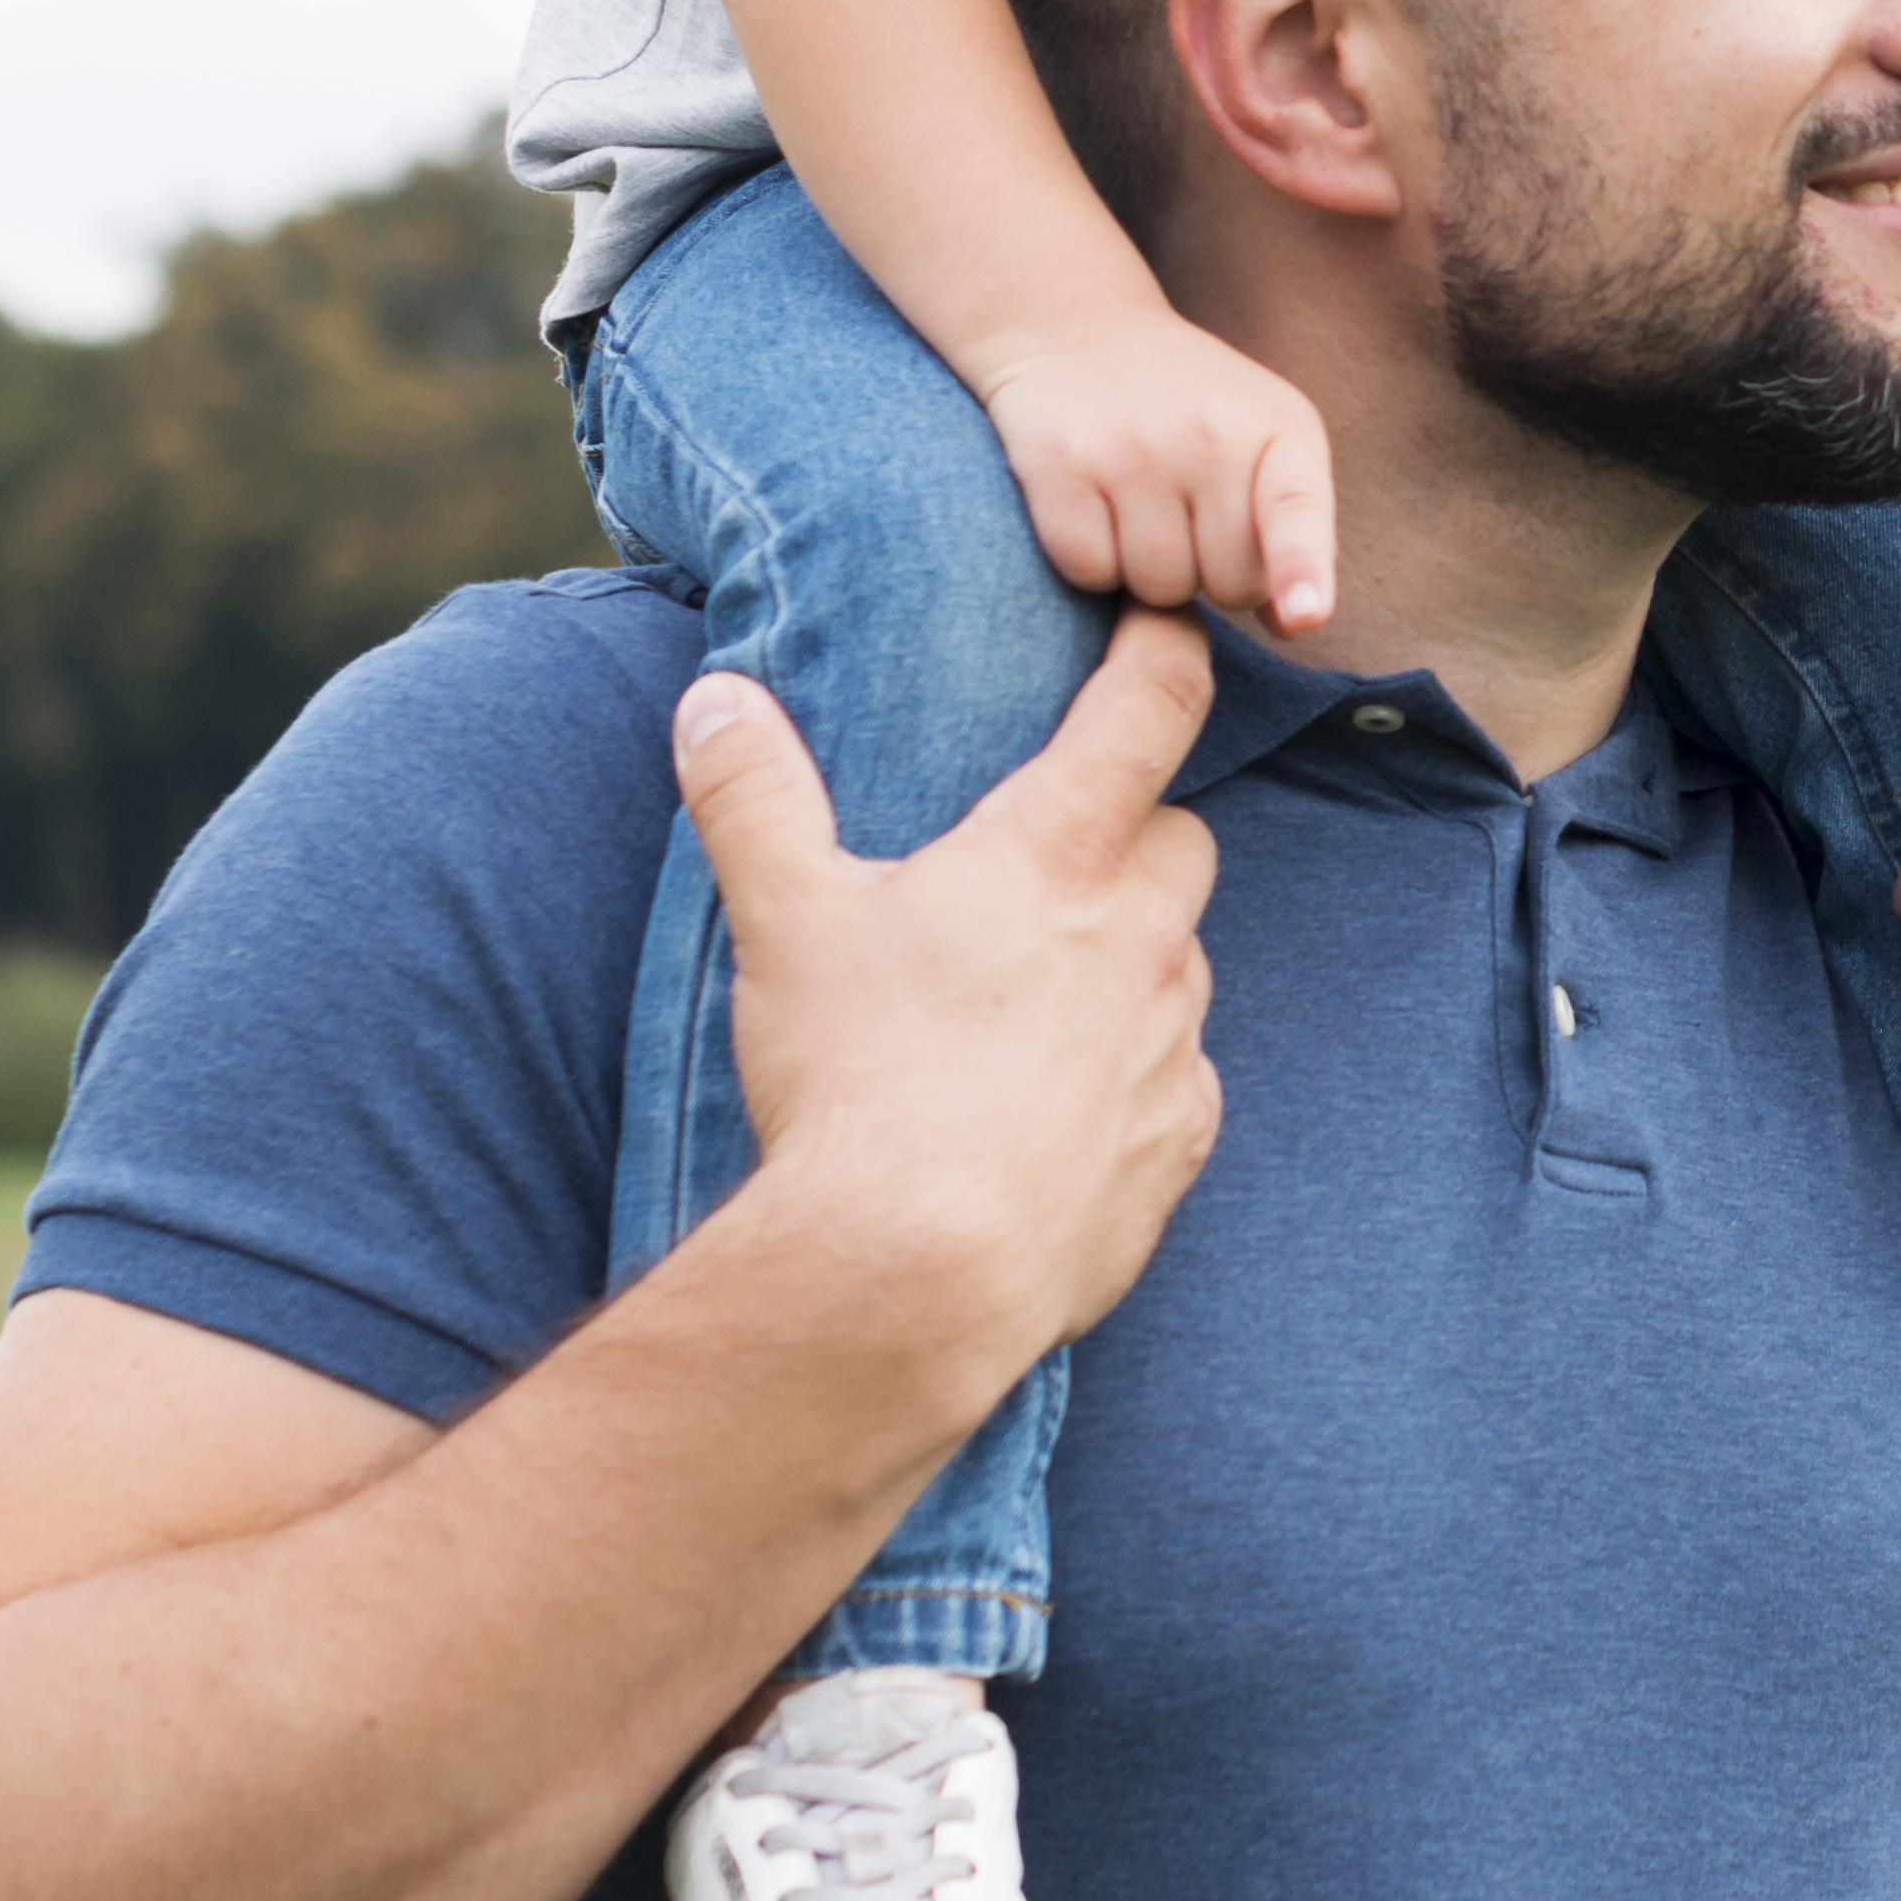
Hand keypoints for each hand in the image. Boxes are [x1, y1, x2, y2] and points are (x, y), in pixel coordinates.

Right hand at [686, 618, 1228, 1380]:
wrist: (918, 1269)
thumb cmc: (856, 1077)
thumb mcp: (785, 919)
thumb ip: (755, 799)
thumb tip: (716, 699)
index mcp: (1059, 855)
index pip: (1153, 709)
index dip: (1167, 654)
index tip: (1165, 631)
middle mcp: (1143, 934)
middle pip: (1184, 839)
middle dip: (1139, 836)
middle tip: (1056, 864)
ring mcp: (1173, 1042)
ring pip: (1184, 965)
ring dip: (1133, 962)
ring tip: (1031, 1002)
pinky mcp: (1180, 1142)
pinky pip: (1178, 1084)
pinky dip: (1133, 1079)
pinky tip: (1054, 1110)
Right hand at [971, 301, 1341, 629]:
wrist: (1073, 327)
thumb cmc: (1186, 409)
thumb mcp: (1260, 441)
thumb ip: (1289, 531)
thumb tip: (1295, 625)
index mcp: (1280, 426)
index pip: (1296, 509)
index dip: (1301, 569)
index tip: (1305, 616)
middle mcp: (1210, 433)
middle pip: (1230, 585)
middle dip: (1211, 575)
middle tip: (1185, 517)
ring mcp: (1133, 447)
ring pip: (1158, 589)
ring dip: (1147, 573)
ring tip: (1137, 508)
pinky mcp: (1060, 464)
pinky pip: (1090, 572)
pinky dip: (1089, 563)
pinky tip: (1092, 510)